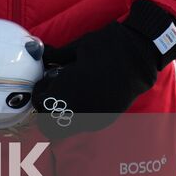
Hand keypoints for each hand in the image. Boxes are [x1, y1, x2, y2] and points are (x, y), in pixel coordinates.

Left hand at [31, 0, 175, 138]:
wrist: (139, 58)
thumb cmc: (105, 48)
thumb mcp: (75, 49)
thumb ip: (54, 56)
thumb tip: (36, 51)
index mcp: (67, 91)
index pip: (40, 104)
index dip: (38, 94)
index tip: (43, 84)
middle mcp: (79, 109)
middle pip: (50, 123)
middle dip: (47, 109)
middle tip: (52, 93)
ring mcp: (94, 117)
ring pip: (67, 127)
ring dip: (62, 114)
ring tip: (69, 94)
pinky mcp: (106, 119)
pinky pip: (83, 123)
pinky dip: (78, 114)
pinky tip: (84, 97)